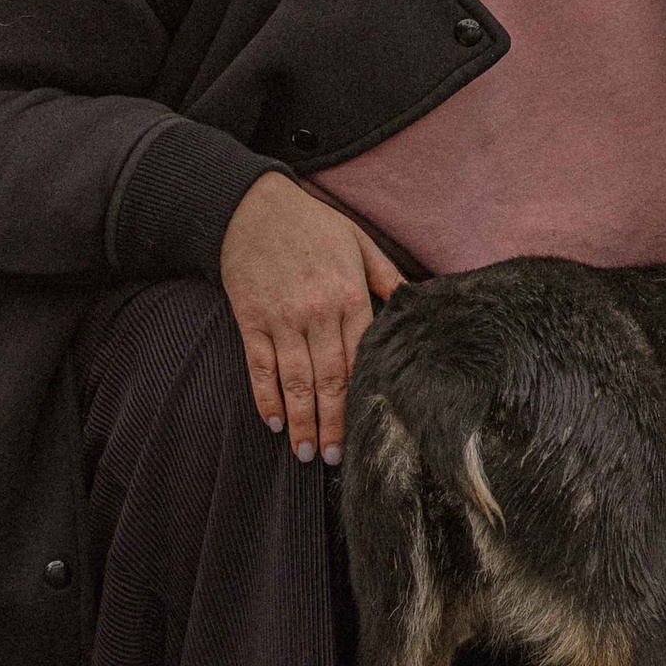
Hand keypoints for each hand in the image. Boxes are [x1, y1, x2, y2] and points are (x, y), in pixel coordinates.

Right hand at [219, 173, 401, 463]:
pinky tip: (274, 421)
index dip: (363, 398)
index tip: (369, 429)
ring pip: (295, 381)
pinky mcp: (251, 319)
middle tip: (336, 458)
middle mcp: (318, 311)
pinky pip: (260, 366)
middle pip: (329, 379)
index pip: (361, 359)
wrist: (253, 207)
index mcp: (350, 295)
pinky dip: (266, 397)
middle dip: (333, 423)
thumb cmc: (313, 224)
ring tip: (305, 453)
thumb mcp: (359, 242)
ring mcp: (282, 318)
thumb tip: (415, 302)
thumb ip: (386, 277)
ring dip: (300, 421)